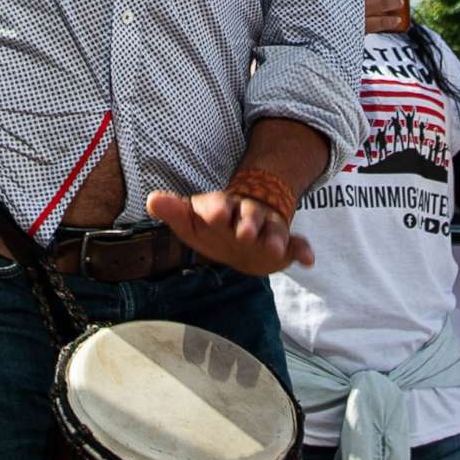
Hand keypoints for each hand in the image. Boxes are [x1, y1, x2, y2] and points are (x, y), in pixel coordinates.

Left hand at [146, 190, 312, 275]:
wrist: (244, 234)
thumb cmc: (213, 228)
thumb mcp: (192, 222)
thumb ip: (173, 211)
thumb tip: (151, 198)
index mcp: (223, 208)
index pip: (218, 205)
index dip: (217, 209)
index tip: (216, 214)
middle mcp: (247, 215)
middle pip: (249, 215)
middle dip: (248, 223)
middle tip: (245, 233)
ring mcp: (268, 228)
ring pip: (274, 229)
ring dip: (275, 237)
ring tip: (276, 248)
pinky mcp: (284, 244)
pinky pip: (297, 245)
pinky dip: (303, 251)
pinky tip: (309, 260)